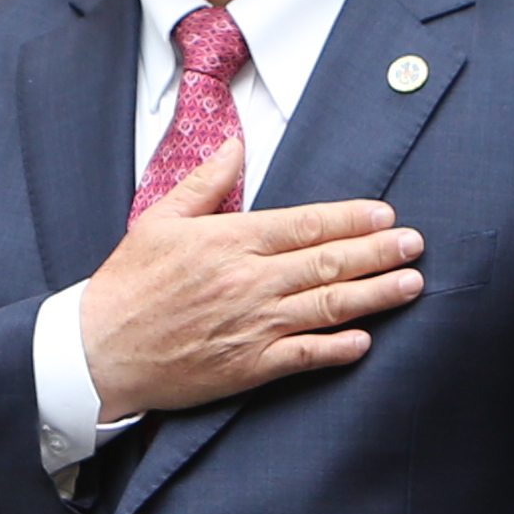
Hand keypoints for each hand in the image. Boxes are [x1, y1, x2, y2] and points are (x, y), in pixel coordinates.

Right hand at [74, 142, 424, 420]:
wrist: (98, 351)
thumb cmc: (128, 285)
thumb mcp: (159, 221)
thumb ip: (204, 184)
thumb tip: (236, 146)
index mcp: (230, 241)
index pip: (305, 225)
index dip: (349, 219)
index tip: (384, 214)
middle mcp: (248, 282)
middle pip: (327, 263)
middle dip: (377, 253)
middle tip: (414, 245)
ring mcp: (251, 327)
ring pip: (326, 307)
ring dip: (374, 295)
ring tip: (410, 285)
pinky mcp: (247, 367)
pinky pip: (303, 357)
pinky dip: (337, 349)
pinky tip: (365, 340)